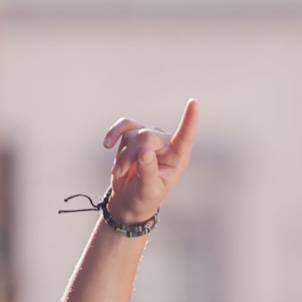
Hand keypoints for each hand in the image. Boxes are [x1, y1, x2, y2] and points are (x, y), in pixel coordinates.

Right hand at [102, 98, 198, 222]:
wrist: (130, 198)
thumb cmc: (145, 196)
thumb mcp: (149, 190)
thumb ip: (148, 171)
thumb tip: (145, 152)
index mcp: (178, 157)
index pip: (185, 136)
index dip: (189, 120)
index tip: (194, 102)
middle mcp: (167, 143)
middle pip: (147, 136)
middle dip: (131, 155)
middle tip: (122, 173)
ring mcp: (151, 136)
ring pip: (132, 134)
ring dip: (122, 156)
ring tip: (120, 173)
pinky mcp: (135, 134)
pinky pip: (124, 126)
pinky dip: (114, 134)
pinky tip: (107, 144)